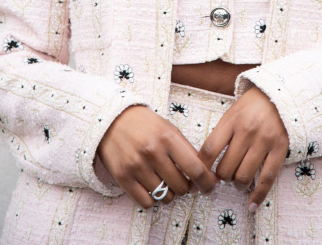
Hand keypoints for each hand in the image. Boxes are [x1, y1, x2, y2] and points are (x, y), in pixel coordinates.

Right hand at [96, 104, 217, 207]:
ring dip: (169, 193)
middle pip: (181, 186)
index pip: (196, 168)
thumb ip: (186, 151)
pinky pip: (146, 202)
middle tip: (182, 180)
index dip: (206, 182)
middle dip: (186, 187)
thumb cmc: (145, 125)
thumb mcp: (169, 129)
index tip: (209, 187)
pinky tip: (152, 187)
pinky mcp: (123, 177)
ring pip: (165, 196)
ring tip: (164, 181)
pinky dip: (153, 199)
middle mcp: (153, 152)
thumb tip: (205, 177)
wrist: (112, 119)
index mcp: (168, 137)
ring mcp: (137, 166)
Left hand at [197, 85, 288, 210]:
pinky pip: (267, 179)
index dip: (202, 169)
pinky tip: (252, 204)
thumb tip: (207, 165)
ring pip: (243, 176)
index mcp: (231, 120)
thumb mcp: (232, 112)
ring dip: (237, 185)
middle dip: (222, 178)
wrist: (280, 94)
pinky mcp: (280, 149)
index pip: (209, 150)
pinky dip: (258, 195)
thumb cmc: (252, 106)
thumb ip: (221, 134)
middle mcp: (247, 131)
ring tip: (238, 181)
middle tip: (224, 175)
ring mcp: (264, 141)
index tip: (200, 176)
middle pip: (226, 168)